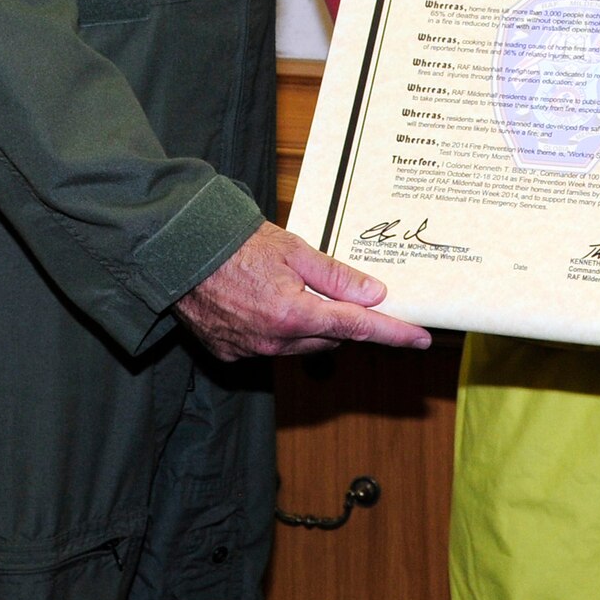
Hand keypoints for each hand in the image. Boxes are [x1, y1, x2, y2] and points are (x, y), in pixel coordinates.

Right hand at [175, 221, 432, 361]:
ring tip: (288, 288)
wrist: (179, 254)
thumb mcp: (295, 250)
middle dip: (340, 319)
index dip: (392, 333)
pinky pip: (269, 347)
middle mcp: (274, 342)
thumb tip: (375, 294)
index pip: (358, 328)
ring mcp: (251, 352)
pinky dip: (276, 330)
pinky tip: (262, 302)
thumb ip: (337, 276)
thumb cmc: (236, 245)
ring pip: (301, 346)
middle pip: (329, 339)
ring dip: (308, 325)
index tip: (420, 339)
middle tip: (334, 289)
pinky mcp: (230, 354)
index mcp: (295, 315)